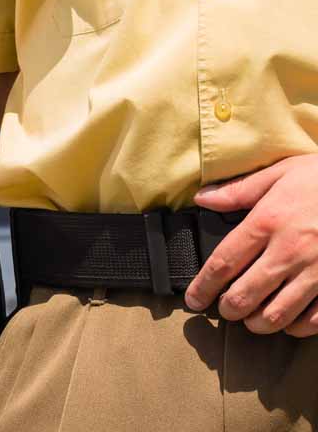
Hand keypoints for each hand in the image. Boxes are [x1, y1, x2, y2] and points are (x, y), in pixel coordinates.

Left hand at [186, 154, 317, 335]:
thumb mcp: (282, 173)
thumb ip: (239, 190)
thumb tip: (203, 199)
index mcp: (267, 222)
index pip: (222, 264)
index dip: (202, 287)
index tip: (193, 300)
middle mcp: (289, 251)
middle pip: (244, 296)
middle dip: (227, 310)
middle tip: (224, 309)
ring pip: (276, 315)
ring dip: (257, 323)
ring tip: (252, 319)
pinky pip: (315, 320)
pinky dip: (297, 326)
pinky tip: (289, 320)